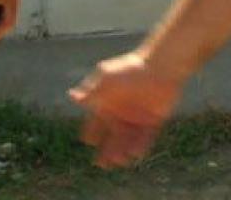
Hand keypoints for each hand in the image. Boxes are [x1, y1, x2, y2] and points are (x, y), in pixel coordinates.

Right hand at [70, 52, 185, 168]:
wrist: (159, 66)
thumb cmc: (130, 69)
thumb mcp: (107, 79)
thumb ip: (92, 91)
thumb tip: (71, 96)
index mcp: (107, 105)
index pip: (95, 124)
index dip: (91, 134)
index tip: (89, 141)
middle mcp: (120, 114)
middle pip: (110, 138)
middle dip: (105, 151)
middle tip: (101, 163)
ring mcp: (136, 118)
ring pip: (127, 141)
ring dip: (121, 151)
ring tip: (118, 160)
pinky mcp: (153, 120)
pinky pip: (145, 137)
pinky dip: (140, 146)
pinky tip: (135, 154)